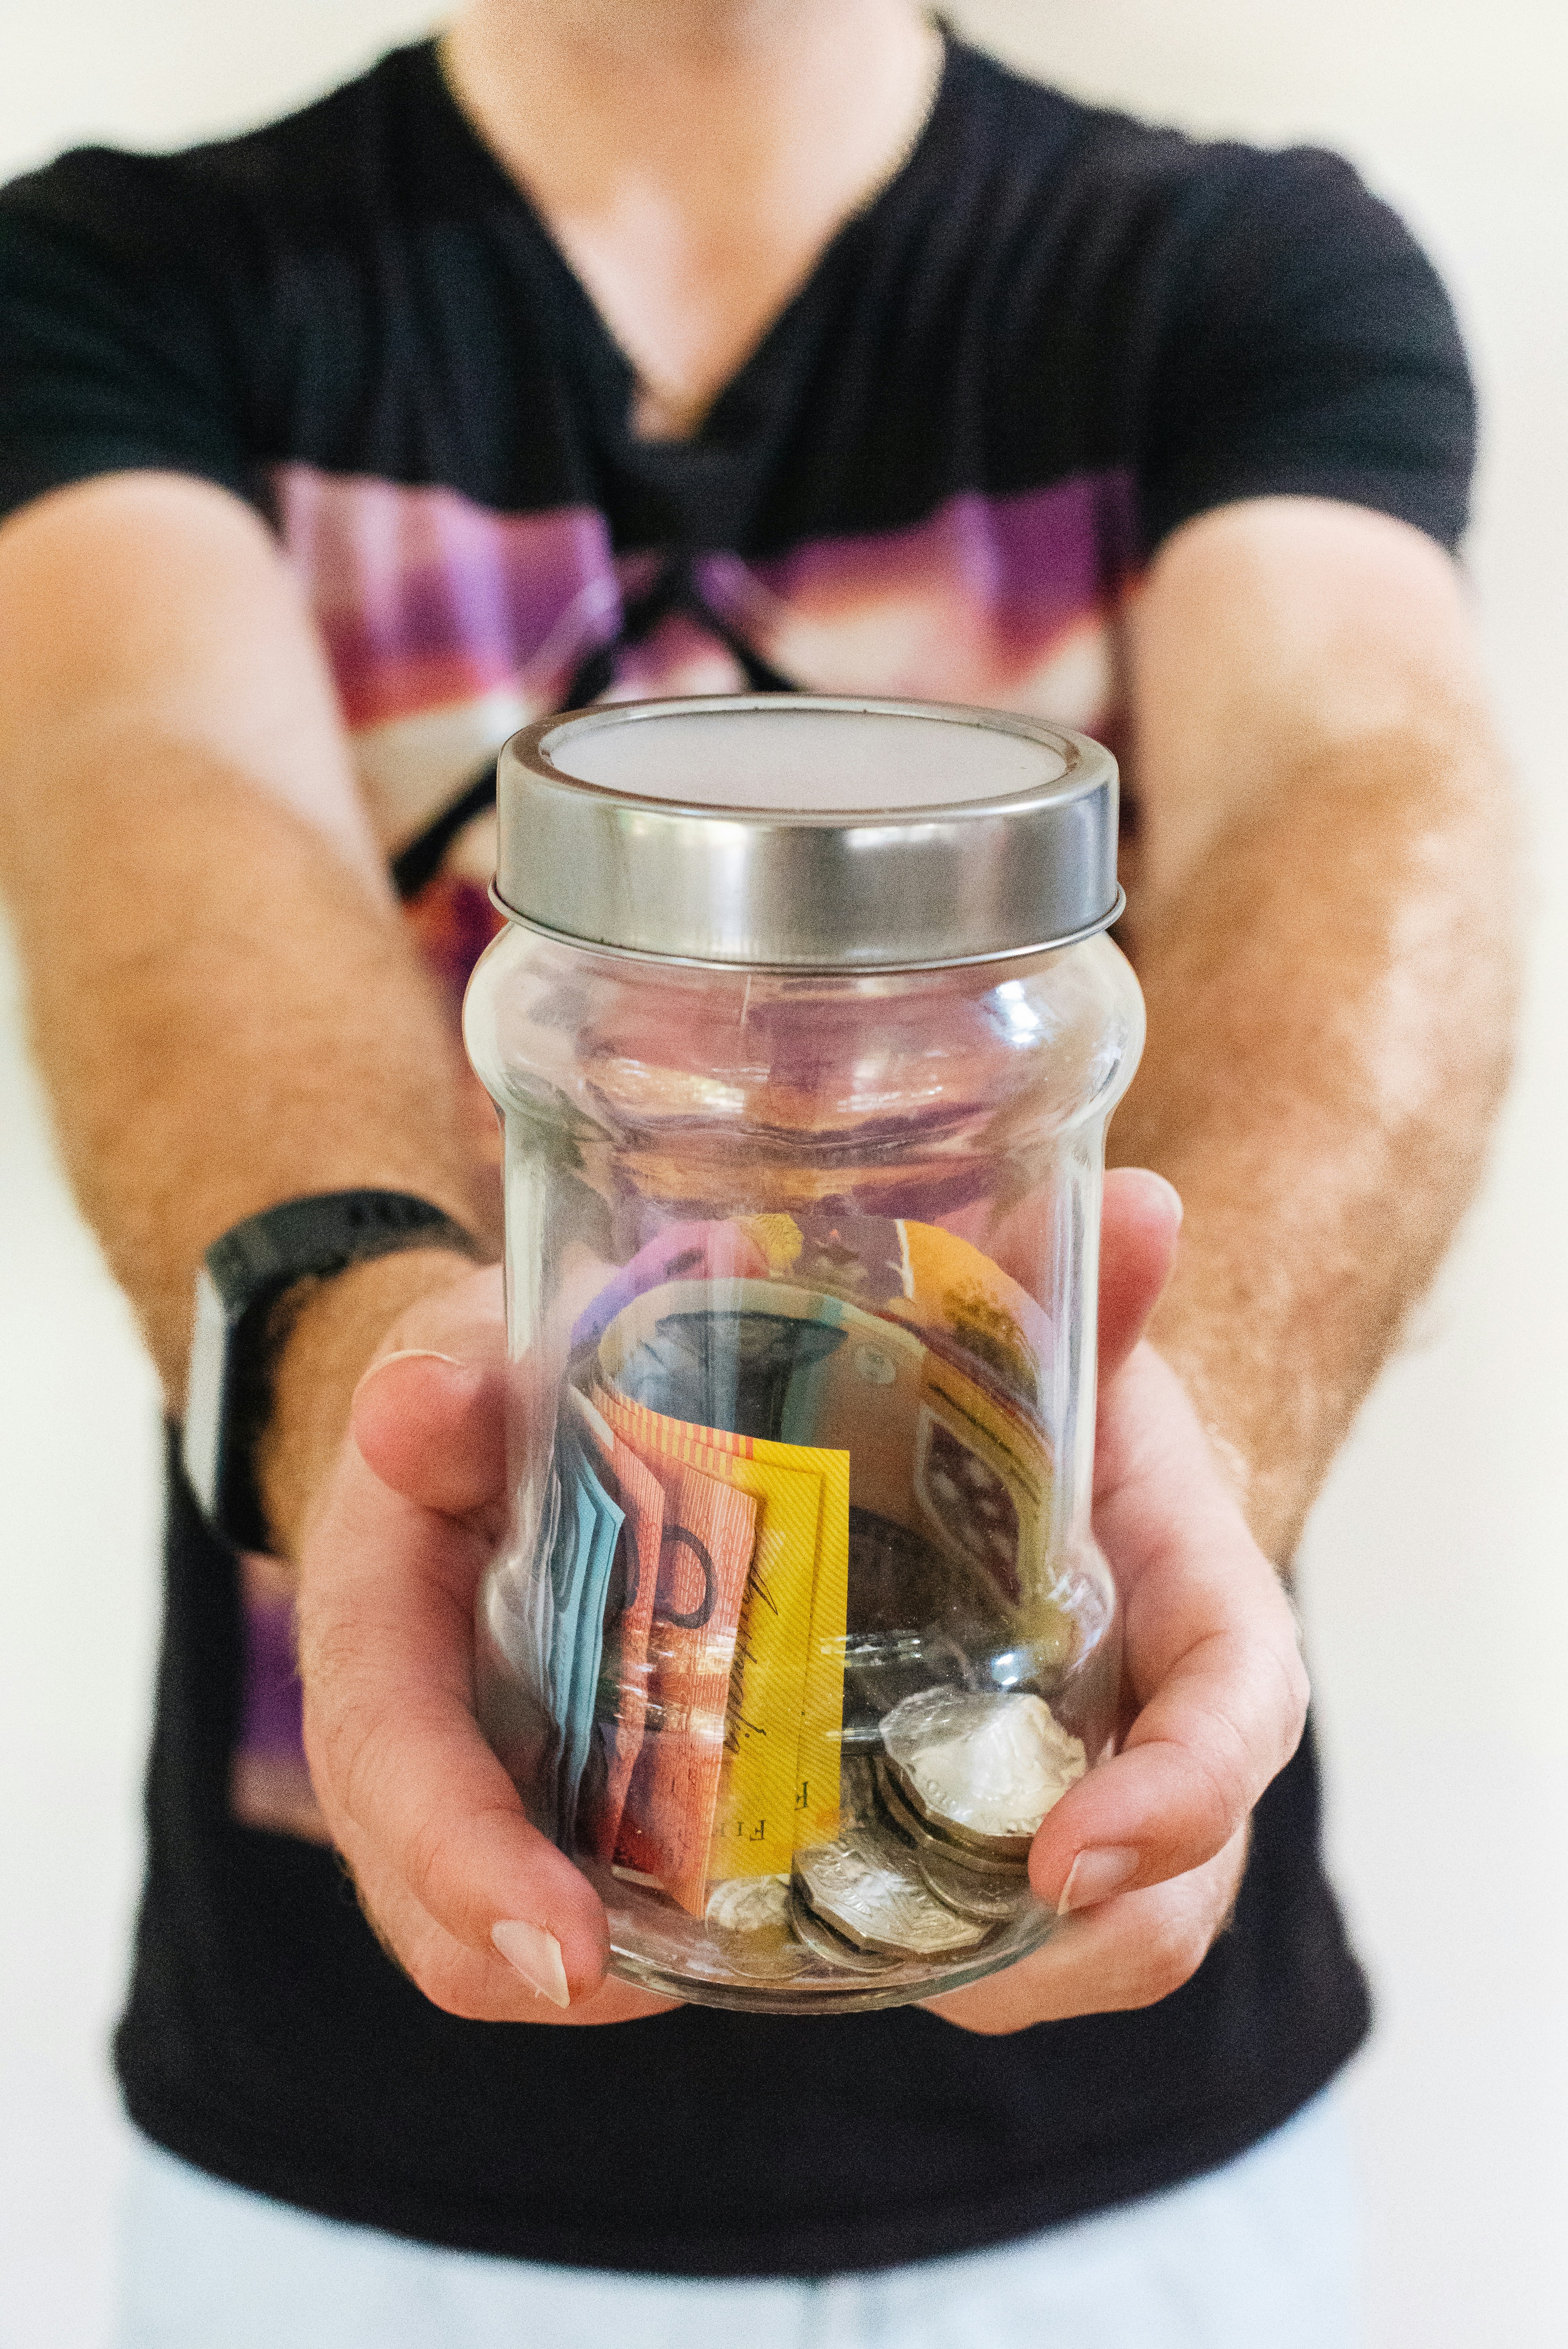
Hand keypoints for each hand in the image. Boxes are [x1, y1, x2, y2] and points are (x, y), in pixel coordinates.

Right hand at [294, 1263, 676, 2023]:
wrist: (463, 1423)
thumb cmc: (469, 1394)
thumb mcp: (457, 1360)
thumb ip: (447, 1379)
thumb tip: (421, 1404)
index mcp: (366, 1626)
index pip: (394, 1762)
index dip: (467, 1859)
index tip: (563, 1945)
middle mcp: (390, 1741)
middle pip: (433, 1901)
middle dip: (544, 1958)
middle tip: (689, 1982)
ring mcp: (454, 1789)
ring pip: (491, 1940)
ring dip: (609, 1968)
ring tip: (740, 1949)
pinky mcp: (522, 1809)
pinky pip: (557, 1910)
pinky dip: (635, 1937)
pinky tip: (738, 1905)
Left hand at [924, 1169, 1308, 2033]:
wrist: (1033, 1449)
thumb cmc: (1065, 1399)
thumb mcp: (1069, 1345)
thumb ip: (1096, 1286)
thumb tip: (1142, 1201)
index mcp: (1204, 1603)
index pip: (1239, 1713)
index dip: (1181, 1794)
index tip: (1073, 1852)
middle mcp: (1162, 1720)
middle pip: (1174, 1880)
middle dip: (1073, 1942)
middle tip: (933, 1962)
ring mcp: (1093, 1788)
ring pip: (1087, 1937)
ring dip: (986, 1970)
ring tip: (840, 1957)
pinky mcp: (1006, 1824)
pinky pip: (998, 1932)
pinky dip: (927, 1950)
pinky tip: (809, 1936)